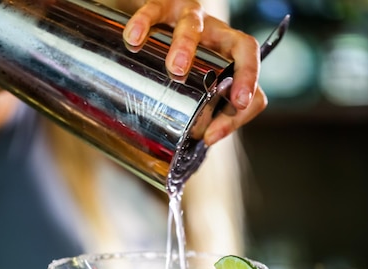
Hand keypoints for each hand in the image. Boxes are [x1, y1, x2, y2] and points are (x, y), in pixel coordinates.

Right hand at [123, 0, 266, 144]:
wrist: (149, 30)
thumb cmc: (182, 66)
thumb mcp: (201, 90)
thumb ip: (212, 115)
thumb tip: (207, 138)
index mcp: (229, 53)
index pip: (251, 62)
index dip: (250, 80)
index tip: (239, 104)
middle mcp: (216, 33)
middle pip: (237, 42)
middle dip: (234, 68)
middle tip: (217, 93)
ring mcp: (190, 16)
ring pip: (194, 23)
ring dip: (186, 46)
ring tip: (175, 70)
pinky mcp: (161, 6)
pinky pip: (154, 10)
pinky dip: (143, 24)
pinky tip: (133, 41)